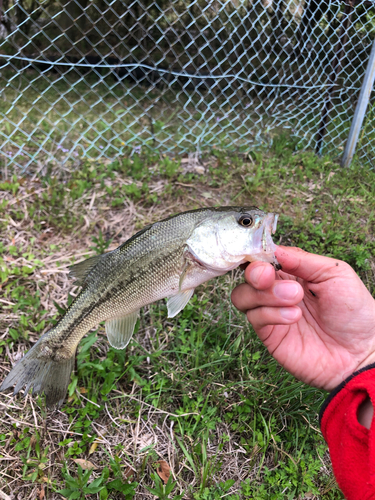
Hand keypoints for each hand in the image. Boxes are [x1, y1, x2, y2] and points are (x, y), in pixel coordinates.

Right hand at [231, 246, 374, 390]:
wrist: (361, 352)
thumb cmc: (355, 312)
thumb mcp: (336, 273)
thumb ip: (304, 260)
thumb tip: (275, 250)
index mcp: (293, 272)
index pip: (264, 258)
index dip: (258, 255)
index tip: (265, 257)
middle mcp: (277, 290)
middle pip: (248, 275)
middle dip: (256, 273)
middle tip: (270, 276)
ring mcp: (272, 313)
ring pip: (242, 296)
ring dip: (264, 293)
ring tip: (294, 298)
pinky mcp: (270, 335)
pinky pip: (255, 318)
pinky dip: (271, 313)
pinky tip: (294, 316)